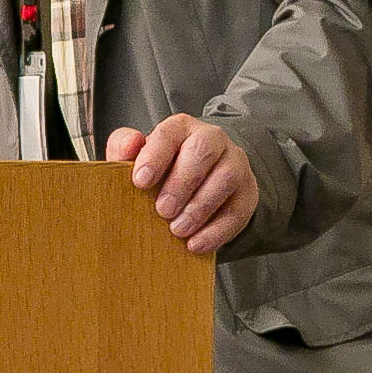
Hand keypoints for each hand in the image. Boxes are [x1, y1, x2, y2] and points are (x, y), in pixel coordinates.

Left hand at [108, 116, 258, 254]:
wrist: (195, 186)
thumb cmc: (162, 171)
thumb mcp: (138, 159)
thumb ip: (124, 149)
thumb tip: (130, 143)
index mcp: (181, 128)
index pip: (170, 133)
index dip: (155, 156)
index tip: (140, 182)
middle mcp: (212, 139)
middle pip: (203, 150)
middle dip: (181, 182)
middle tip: (162, 210)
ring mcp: (235, 164)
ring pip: (226, 177)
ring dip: (200, 207)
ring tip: (178, 230)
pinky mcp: (247, 193)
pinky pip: (238, 210)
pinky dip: (216, 231)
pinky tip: (196, 244)